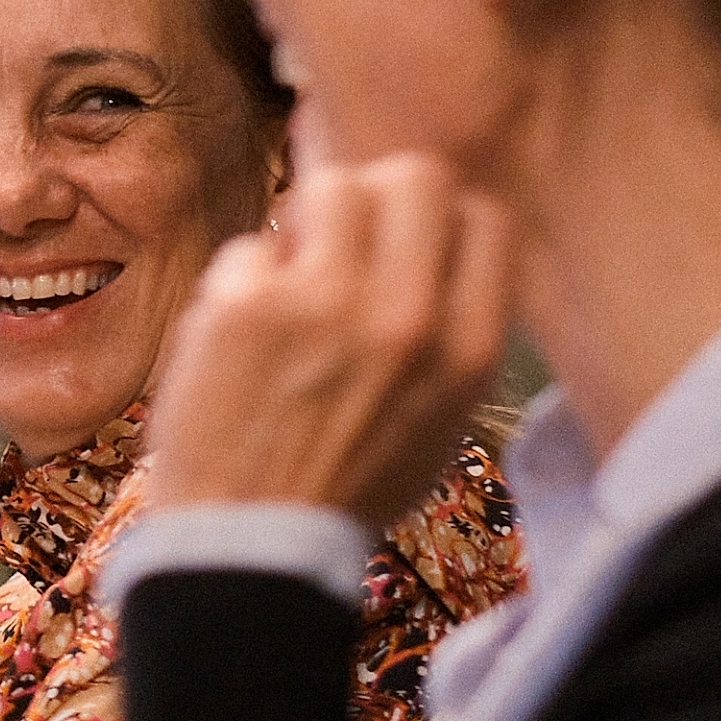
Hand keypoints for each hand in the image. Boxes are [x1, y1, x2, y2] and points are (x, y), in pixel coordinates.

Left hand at [146, 152, 510, 528]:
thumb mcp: (441, 421)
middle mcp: (406, 316)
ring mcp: (322, 304)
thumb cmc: (343, 487)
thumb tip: (439, 245)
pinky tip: (237, 333)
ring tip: (289, 281)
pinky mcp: (243, 306)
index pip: (484, 217)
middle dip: (375, 198)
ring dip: (307, 223)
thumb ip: (452, 331)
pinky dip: (240, 282)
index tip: (406, 244)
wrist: (250, 544)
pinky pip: (251, 247)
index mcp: (468, 348)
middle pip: (412, 177)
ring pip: (330, 187)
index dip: (440, 219)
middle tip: (342, 243)